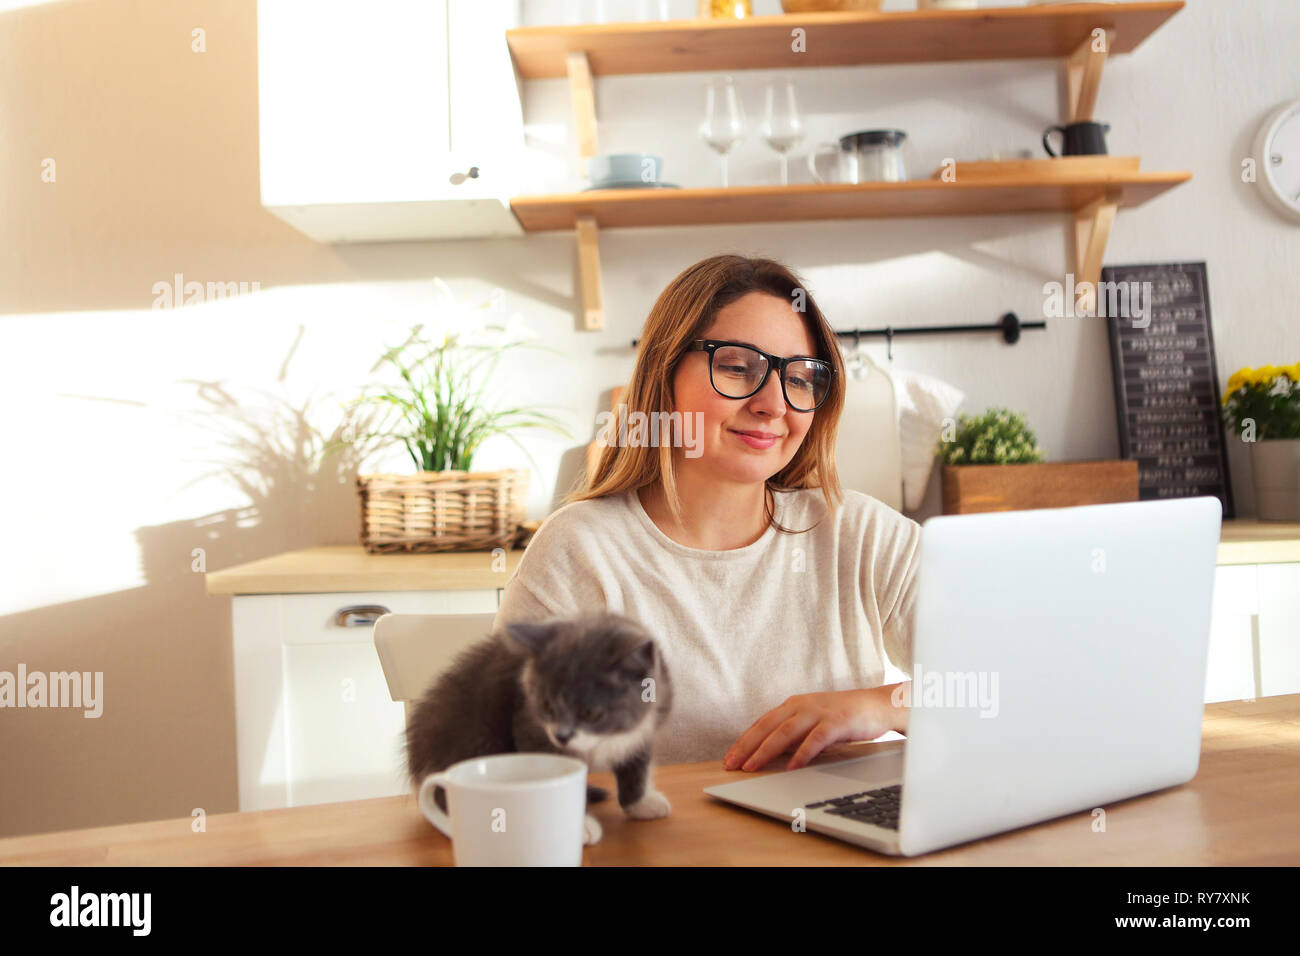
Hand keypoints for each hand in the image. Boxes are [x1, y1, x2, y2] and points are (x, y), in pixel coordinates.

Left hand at [722, 684, 908, 771]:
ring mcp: (819, 712)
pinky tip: (792, 766)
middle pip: (768, 726)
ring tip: (753, 767)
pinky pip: (816, 738)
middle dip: (747, 746)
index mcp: (793, 705)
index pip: (762, 723)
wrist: (877, 706)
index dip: (744, 741)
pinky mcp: (837, 721)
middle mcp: (802, 706)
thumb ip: (793, 735)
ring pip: (786, 731)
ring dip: (767, 750)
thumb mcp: (812, 724)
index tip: (729, 758)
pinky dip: (802, 752)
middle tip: (732, 764)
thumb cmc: (843, 717)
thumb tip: (769, 754)